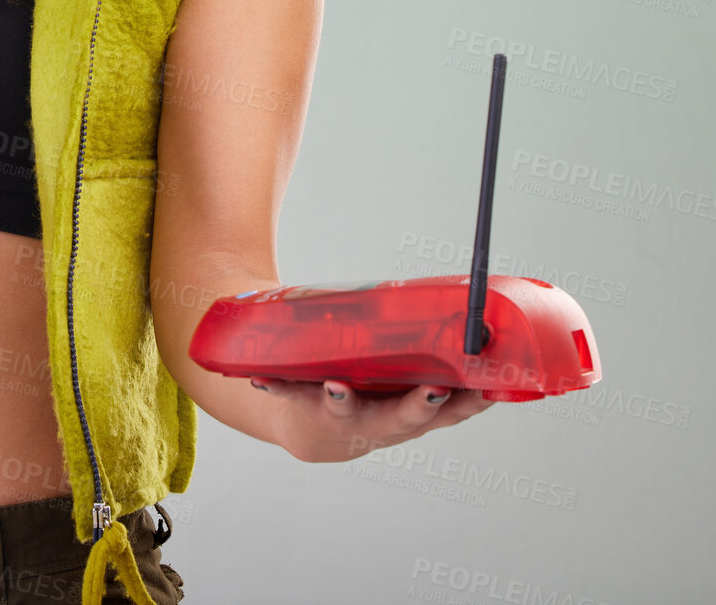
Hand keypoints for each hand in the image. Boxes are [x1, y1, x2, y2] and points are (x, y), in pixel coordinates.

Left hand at [250, 376, 498, 463]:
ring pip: (345, 411)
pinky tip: (259, 378)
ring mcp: (342, 416)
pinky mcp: (304, 404)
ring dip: (343, 400)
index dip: (470, 405)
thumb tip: (475, 315)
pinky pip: (289, 393)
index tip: (486, 390)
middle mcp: (380, 423)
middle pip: (403, 418)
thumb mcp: (404, 383)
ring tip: (338, 386)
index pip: (450, 414)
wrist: (314, 430)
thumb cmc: (372, 397)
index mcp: (410, 414)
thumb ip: (433, 357)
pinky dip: (275, 385)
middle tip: (433, 390)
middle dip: (417, 406)